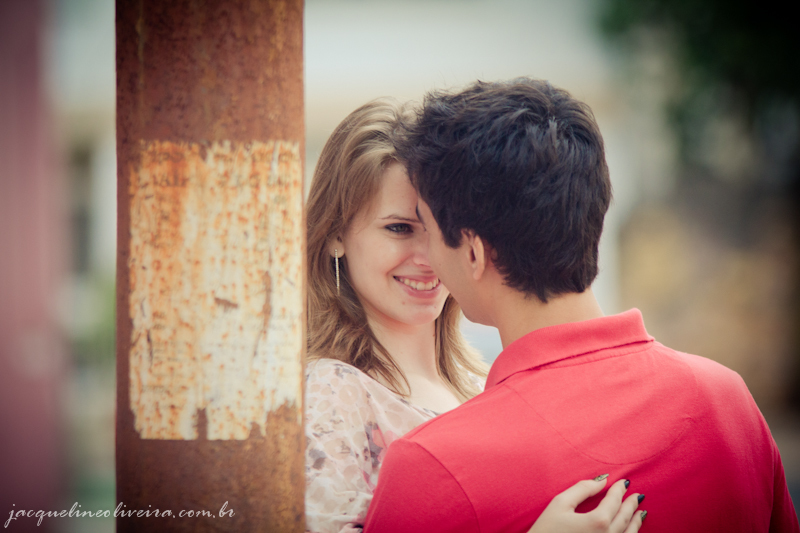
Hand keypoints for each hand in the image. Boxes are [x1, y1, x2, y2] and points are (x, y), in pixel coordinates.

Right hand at [528, 476, 646, 532]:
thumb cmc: (547, 529)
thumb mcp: (560, 503)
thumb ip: (583, 489)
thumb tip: (602, 480)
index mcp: (597, 521)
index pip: (614, 501)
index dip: (620, 490)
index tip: (625, 482)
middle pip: (624, 518)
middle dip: (631, 505)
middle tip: (637, 496)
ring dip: (635, 522)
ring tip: (640, 513)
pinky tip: (630, 532)